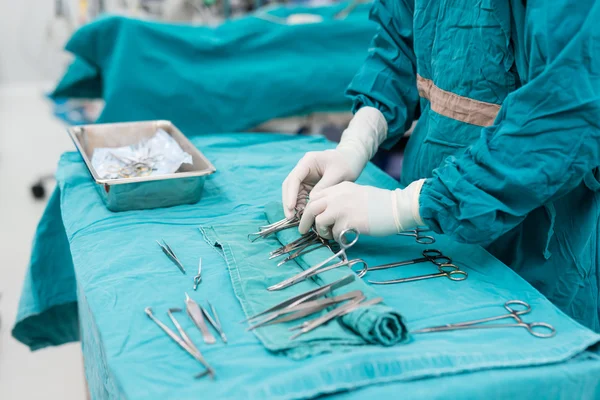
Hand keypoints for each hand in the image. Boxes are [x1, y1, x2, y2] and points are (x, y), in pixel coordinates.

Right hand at [281, 149, 362, 217]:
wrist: (351, 161)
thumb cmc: (346, 164)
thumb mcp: (338, 173)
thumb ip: (324, 186)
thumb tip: (311, 200)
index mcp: (308, 161)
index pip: (295, 178)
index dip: (291, 193)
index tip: (291, 207)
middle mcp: (303, 169)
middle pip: (289, 186)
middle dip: (289, 201)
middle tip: (290, 217)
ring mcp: (305, 177)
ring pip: (293, 193)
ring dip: (293, 205)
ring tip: (297, 219)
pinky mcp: (308, 185)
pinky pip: (301, 196)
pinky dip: (301, 205)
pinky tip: (304, 215)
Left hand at [298, 180, 425, 239]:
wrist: (398, 207)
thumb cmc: (381, 204)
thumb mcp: (357, 194)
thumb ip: (341, 200)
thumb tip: (326, 215)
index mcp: (340, 188)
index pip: (316, 197)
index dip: (310, 209)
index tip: (309, 218)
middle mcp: (338, 195)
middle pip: (311, 208)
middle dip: (305, 221)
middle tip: (303, 231)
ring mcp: (343, 207)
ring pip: (319, 220)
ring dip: (321, 231)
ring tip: (330, 234)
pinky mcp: (349, 221)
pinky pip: (334, 232)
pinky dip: (337, 237)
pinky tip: (346, 236)